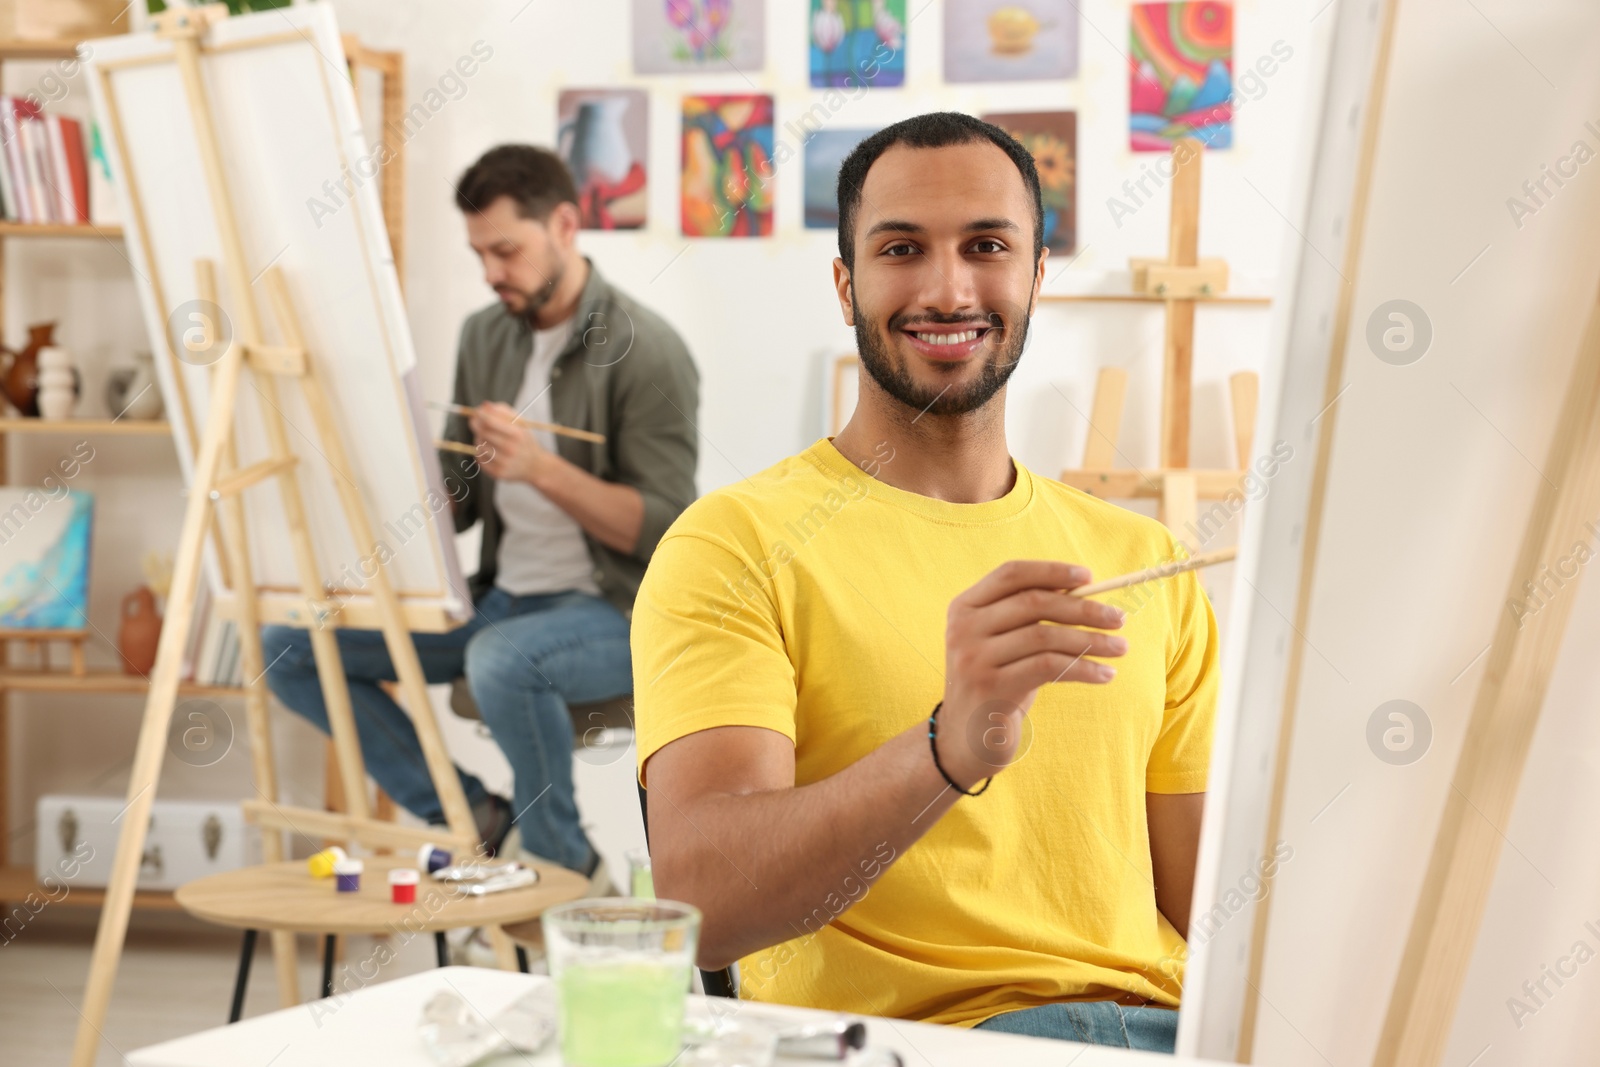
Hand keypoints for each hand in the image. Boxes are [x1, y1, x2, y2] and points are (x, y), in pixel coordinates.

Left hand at [469, 402, 551, 485]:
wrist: (535, 466)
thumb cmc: (524, 440)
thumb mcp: (520, 423)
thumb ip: (503, 411)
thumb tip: (485, 405)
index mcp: (517, 434)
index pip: (490, 421)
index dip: (480, 415)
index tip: (476, 412)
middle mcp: (511, 449)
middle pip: (482, 433)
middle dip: (477, 426)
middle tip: (476, 423)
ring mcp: (504, 463)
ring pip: (479, 446)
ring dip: (480, 440)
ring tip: (489, 440)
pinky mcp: (498, 473)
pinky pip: (479, 459)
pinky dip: (481, 454)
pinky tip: (491, 453)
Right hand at [938, 561, 1127, 788]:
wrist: (966, 737)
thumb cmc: (998, 682)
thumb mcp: (1005, 643)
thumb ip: (1029, 616)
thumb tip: (1084, 591)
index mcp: (965, 607)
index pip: (1010, 574)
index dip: (1051, 571)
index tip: (1090, 577)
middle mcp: (964, 628)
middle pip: (1033, 603)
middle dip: (1083, 609)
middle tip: (1119, 619)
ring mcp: (974, 658)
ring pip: (1045, 636)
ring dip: (1090, 641)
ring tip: (1120, 648)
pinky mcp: (991, 687)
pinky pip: (1048, 668)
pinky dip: (1083, 668)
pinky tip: (1105, 674)